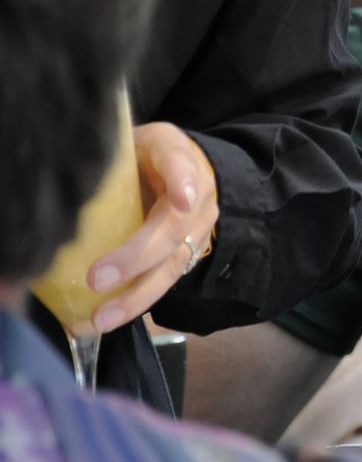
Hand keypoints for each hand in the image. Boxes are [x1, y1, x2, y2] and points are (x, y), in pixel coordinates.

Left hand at [87, 122, 218, 332]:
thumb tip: (62, 192)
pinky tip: (109, 317)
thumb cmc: (142, 156)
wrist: (179, 168)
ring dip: (138, 294)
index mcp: (178, 155)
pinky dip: (138, 301)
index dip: (183, 182)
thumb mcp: (128, 144)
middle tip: (97, 278)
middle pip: (173, 228)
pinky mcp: (191, 252)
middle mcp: (198, 194)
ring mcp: (199, 227)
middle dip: (136, 256)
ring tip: (103, 317)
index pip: (181, 165)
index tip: (181, 200)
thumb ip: (108, 162)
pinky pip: (166, 279)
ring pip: (173, 264)